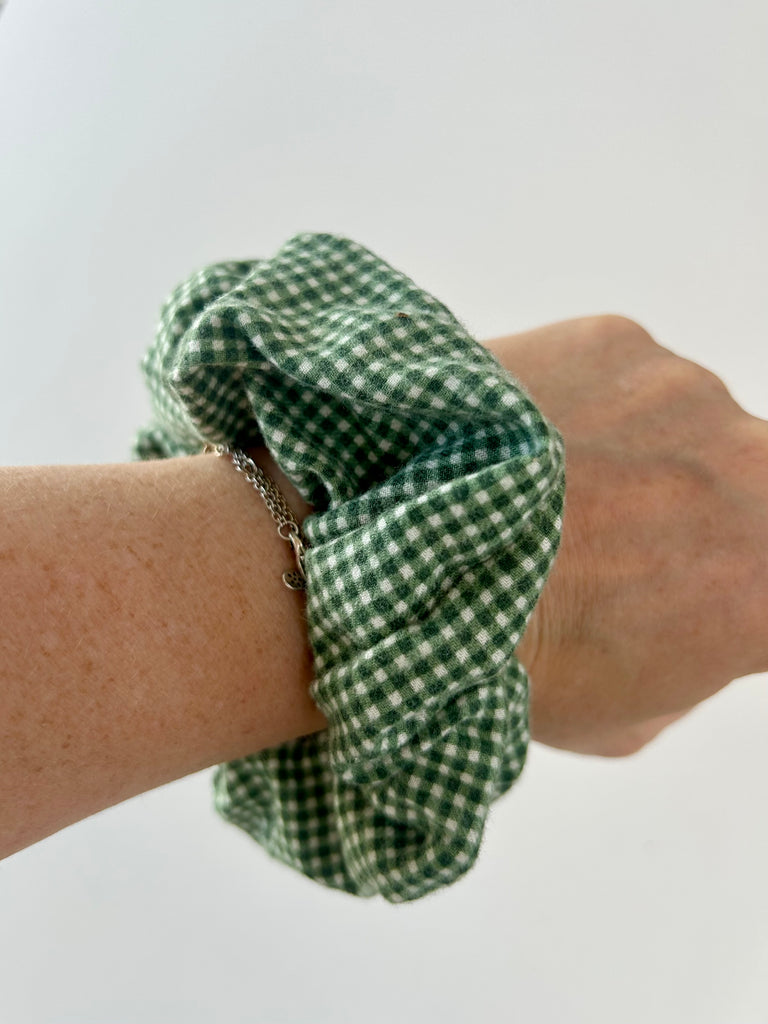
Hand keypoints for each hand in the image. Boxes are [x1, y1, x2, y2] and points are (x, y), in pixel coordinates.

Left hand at [483, 315, 767, 756]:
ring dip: (632, 452)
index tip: (680, 586)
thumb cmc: (510, 659)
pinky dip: (577, 405)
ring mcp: (686, 392)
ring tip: (545, 492)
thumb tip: (675, 623)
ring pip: (678, 422)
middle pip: (739, 483)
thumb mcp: (624, 717)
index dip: (725, 580)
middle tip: (608, 538)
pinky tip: (515, 449)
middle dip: (688, 507)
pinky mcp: (618, 341)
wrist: (411, 563)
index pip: (761, 572)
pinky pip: (614, 377)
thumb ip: (687, 659)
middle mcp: (754, 468)